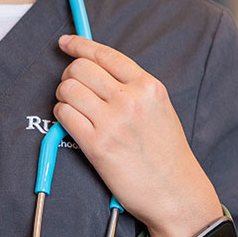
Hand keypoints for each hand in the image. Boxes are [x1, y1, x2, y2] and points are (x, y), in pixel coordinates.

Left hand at [53, 34, 219, 236]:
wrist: (176, 193)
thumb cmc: (166, 154)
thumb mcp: (159, 109)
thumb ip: (133, 88)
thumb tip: (97, 70)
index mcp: (149, 87)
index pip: (105, 54)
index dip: (80, 45)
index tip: (66, 43)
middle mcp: (131, 100)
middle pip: (80, 68)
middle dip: (69, 75)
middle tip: (72, 87)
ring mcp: (112, 121)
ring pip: (67, 89)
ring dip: (63, 96)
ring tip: (73, 107)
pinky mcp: (96, 144)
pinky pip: (63, 115)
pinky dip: (61, 115)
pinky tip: (71, 122)